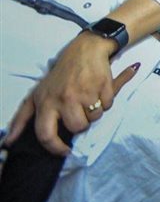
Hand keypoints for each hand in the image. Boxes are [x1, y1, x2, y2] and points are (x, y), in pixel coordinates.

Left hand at [3, 34, 140, 155]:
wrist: (85, 50)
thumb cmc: (59, 75)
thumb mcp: (36, 94)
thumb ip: (21, 119)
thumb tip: (9, 142)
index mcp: (46, 102)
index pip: (46, 134)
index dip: (55, 147)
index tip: (64, 151)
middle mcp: (65, 98)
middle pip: (78, 127)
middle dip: (81, 124)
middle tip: (79, 112)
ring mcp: (86, 91)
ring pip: (95, 117)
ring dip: (94, 112)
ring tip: (88, 99)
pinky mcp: (104, 85)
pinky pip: (108, 105)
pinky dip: (105, 101)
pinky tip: (98, 91)